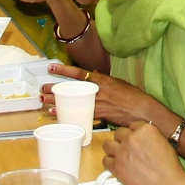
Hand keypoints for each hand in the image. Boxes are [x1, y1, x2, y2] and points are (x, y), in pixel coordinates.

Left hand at [43, 65, 159, 127]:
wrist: (143, 110)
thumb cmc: (133, 96)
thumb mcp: (119, 82)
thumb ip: (105, 79)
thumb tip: (94, 74)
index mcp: (102, 80)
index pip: (79, 73)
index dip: (64, 70)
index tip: (51, 68)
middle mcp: (98, 91)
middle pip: (71, 89)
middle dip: (55, 89)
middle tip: (42, 88)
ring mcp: (97, 104)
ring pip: (72, 103)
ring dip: (57, 103)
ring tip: (44, 102)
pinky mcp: (99, 116)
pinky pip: (79, 115)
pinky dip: (68, 115)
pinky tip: (58, 115)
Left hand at [101, 120, 184, 184]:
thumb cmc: (169, 166)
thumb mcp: (163, 143)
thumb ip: (149, 136)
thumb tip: (141, 138)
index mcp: (145, 130)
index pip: (133, 125)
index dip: (135, 133)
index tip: (137, 139)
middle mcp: (131, 138)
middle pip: (119, 133)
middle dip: (123, 139)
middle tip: (128, 148)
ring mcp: (121, 152)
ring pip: (107, 144)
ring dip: (113, 148)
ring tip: (120, 155)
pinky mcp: (116, 167)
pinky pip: (105, 160)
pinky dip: (110, 162)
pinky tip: (117, 165)